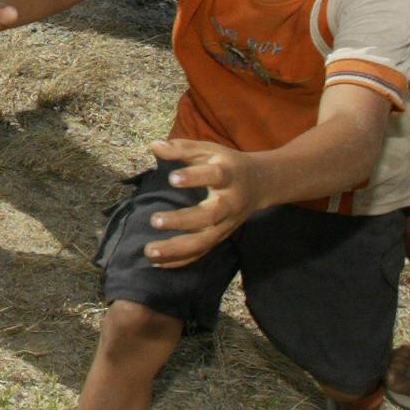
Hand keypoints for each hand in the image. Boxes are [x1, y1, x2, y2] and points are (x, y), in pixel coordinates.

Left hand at [143, 139, 265, 266]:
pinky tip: (157, 263)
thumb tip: (153, 145)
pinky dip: (180, 260)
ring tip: (150, 251)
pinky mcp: (220, 237)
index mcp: (228, 176)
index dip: (194, 177)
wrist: (260, 184)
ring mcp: (226, 225)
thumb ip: (182, 148)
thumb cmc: (227, 164)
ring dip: (176, 249)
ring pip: (203, 241)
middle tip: (155, 220)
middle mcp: (229, 203)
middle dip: (182, 220)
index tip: (172, 178)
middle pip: (209, 216)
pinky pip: (201, 253)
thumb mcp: (209, 150)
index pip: (214, 175)